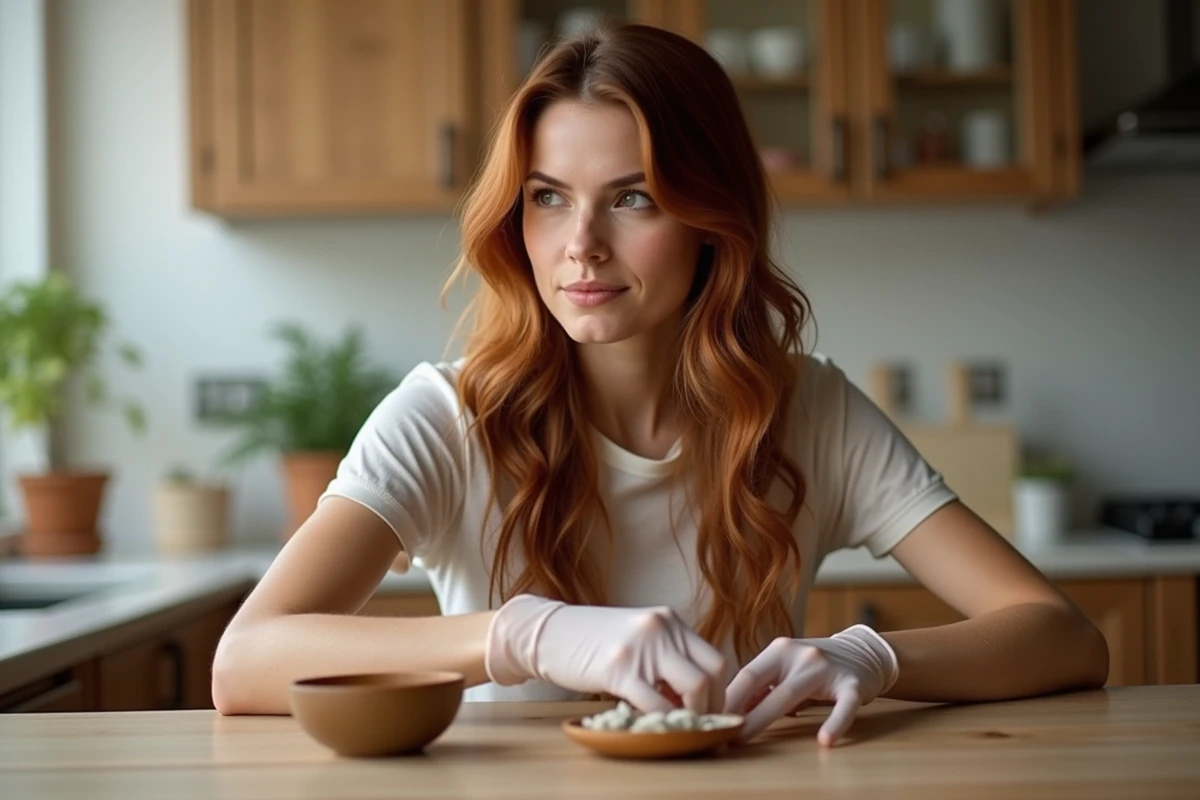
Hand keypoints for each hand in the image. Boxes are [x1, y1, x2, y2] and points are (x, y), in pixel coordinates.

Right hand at [485, 594, 726, 713]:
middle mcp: (661, 628)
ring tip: (679, 725)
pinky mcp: (619, 669)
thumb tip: (692, 693)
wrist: (549, 633)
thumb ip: (665, 655)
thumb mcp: (637, 637)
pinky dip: (662, 720)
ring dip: (692, 715)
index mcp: (668, 620)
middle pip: (712, 673)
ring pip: (693, 687)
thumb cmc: (592, 640)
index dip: (718, 690)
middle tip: (699, 723)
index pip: (714, 658)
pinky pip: (656, 703)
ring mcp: (641, 647)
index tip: (709, 710)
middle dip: (712, 706)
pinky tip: (652, 724)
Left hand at [724, 624, 898, 745]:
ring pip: (791, 694)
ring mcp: (826, 668)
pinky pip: (844, 706)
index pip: (746, 674)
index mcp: (779, 650)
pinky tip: (825, 740)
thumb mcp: (787, 668)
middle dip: (738, 710)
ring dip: (764, 718)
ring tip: (745, 737)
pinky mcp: (853, 684)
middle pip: (762, 684)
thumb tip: (728, 710)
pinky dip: (835, 723)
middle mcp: (799, 654)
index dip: (726, 698)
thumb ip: (763, 686)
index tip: (708, 718)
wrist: (863, 652)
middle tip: (720, 733)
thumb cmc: (816, 666)